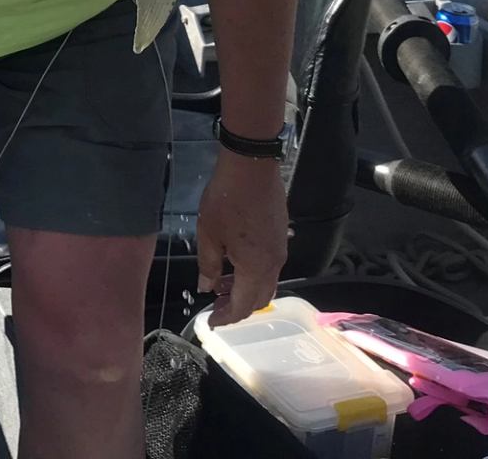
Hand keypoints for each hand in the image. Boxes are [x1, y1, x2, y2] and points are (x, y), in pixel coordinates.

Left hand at [194, 151, 289, 325]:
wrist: (251, 167)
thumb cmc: (225, 200)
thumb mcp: (208, 234)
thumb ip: (208, 265)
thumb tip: (206, 287)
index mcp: (256, 268)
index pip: (244, 305)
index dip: (227, 318)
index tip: (211, 321)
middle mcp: (274, 264)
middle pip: (260, 298)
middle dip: (238, 307)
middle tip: (215, 305)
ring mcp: (281, 249)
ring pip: (266, 282)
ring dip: (245, 289)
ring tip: (221, 283)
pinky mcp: (281, 235)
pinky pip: (269, 266)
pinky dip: (253, 273)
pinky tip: (235, 262)